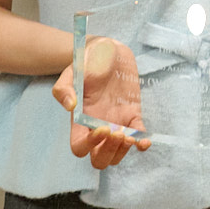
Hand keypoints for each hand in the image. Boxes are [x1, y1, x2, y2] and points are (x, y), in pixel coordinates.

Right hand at [52, 36, 149, 168]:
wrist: (108, 49)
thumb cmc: (87, 60)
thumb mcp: (73, 70)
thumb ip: (64, 88)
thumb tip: (70, 106)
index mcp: (80, 120)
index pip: (79, 147)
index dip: (89, 145)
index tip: (102, 127)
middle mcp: (97, 125)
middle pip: (99, 158)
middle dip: (108, 152)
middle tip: (117, 134)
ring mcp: (116, 122)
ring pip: (117, 153)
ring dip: (123, 150)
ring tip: (128, 136)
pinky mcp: (132, 114)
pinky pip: (137, 135)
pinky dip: (141, 142)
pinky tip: (145, 140)